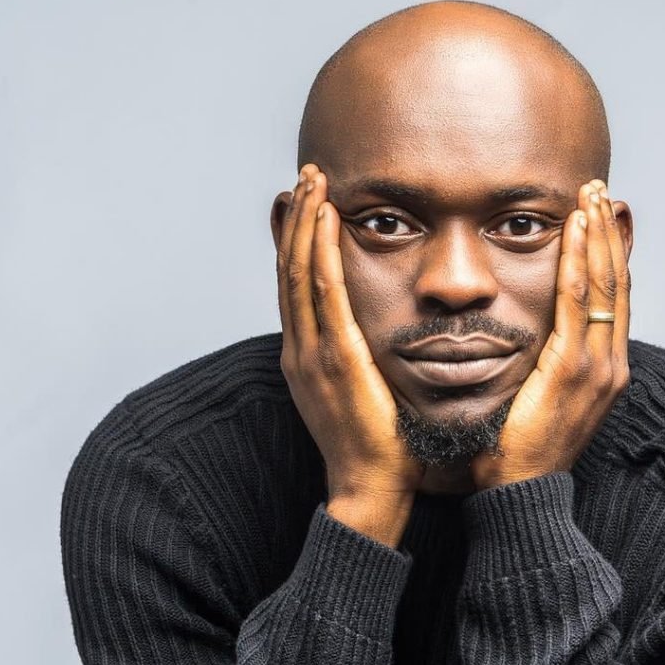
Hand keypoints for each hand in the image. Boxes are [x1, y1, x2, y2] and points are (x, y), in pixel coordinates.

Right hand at [275, 164, 426, 523]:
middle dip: (297, 219)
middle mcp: (300, 349)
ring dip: (305, 223)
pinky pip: (325, 296)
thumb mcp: (356, 394)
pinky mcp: (335, 360)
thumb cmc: (374, 445)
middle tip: (307, 176)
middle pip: (290, 269)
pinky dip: (321, 253)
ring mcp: (312, 354)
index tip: (307, 203)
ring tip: (314, 182)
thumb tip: (365, 335)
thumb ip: (353, 360)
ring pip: (300, 273)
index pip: (294, 286)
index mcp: (304, 356)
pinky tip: (326, 219)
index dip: (296, 241)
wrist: (370, 489)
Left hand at [469, 179, 631, 489]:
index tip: (600, 216)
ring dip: (597, 236)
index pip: (614, 299)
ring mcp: (599, 368)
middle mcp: (611, 365)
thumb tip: (532, 336)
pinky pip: (580, 306)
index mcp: (605, 370)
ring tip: (590, 196)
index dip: (610, 254)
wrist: (521, 494)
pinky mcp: (575, 371)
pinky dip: (579, 264)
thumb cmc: (521, 449)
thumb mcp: (541, 397)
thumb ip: (545, 363)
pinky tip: (573, 231)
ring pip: (605, 286)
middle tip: (599, 189)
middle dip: (607, 233)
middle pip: (617, 283)